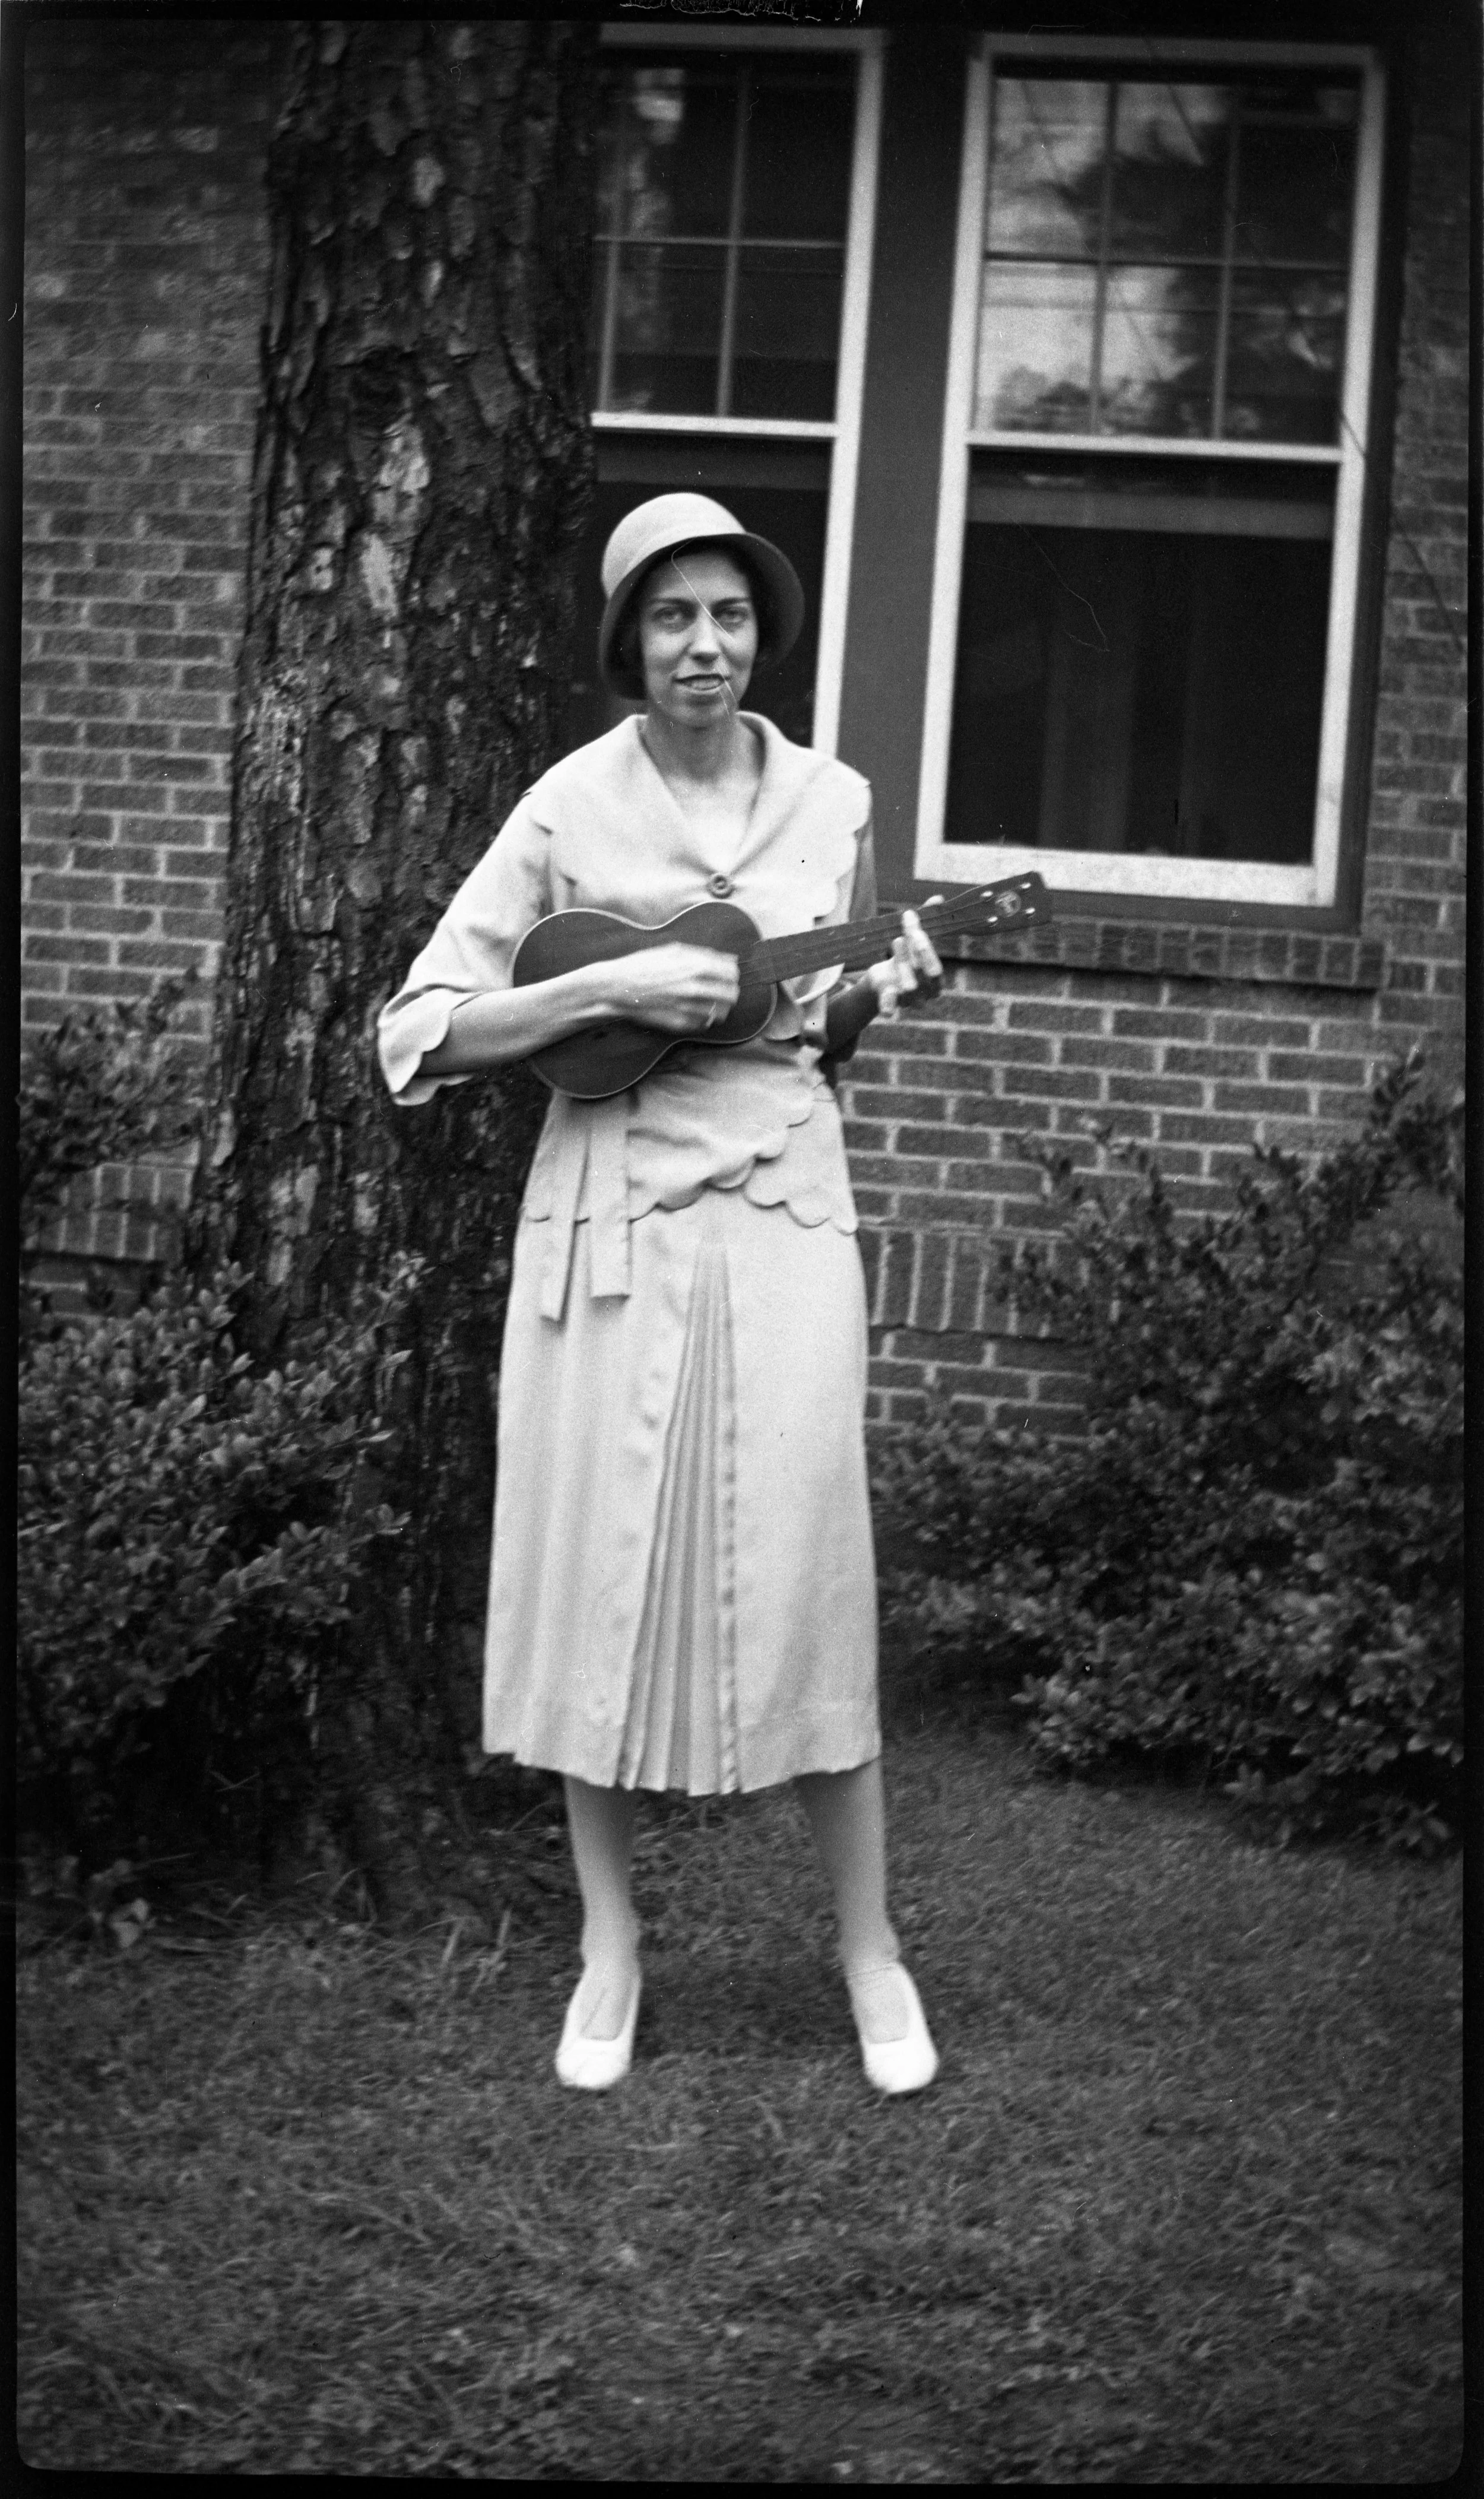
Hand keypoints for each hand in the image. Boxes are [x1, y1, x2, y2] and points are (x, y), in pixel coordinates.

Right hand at [601, 941, 741, 1034]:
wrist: (618, 986)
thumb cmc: (644, 964)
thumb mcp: (674, 950)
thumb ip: (704, 955)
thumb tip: (730, 959)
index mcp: (696, 965)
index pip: (733, 973)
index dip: (730, 973)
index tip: (724, 974)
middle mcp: (695, 987)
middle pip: (732, 994)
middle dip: (728, 990)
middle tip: (718, 989)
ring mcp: (689, 1008)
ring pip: (722, 1012)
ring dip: (719, 1006)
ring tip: (708, 1001)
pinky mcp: (681, 1023)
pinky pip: (705, 1023)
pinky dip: (704, 1017)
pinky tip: (693, 1010)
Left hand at [864, 901, 943, 1019]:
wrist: (882, 983)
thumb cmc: (904, 958)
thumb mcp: (913, 940)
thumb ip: (925, 921)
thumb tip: (937, 898)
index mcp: (936, 980)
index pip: (935, 965)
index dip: (924, 944)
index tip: (910, 918)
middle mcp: (925, 993)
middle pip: (922, 972)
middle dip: (914, 952)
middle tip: (904, 934)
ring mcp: (909, 1000)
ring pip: (908, 984)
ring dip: (902, 961)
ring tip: (896, 941)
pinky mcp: (890, 1002)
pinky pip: (891, 1006)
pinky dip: (889, 1005)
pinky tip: (888, 1000)